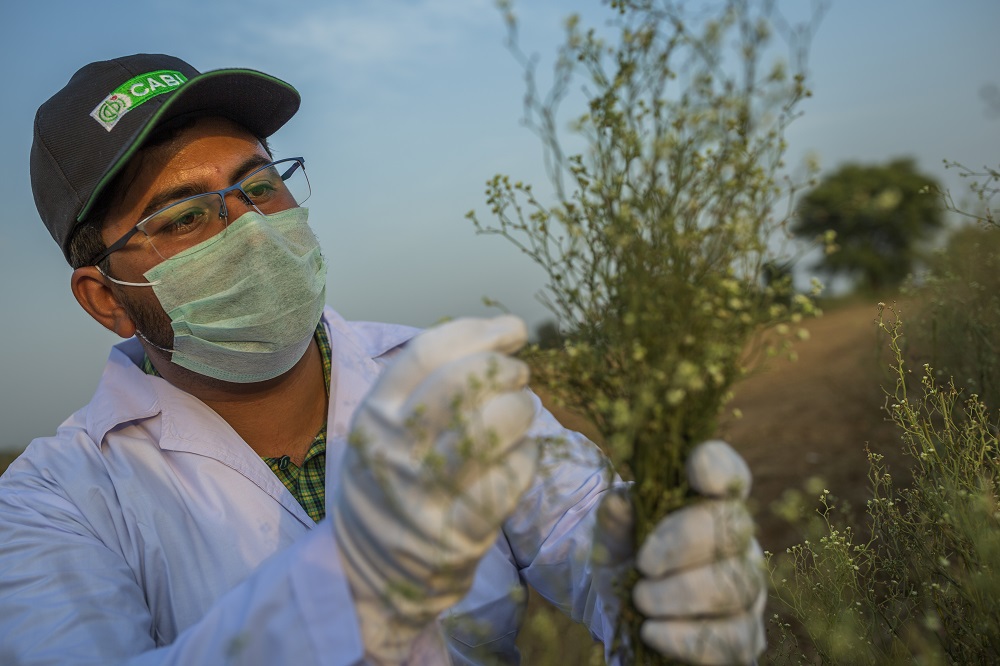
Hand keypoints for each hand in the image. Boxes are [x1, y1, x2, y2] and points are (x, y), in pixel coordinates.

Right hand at [331, 316, 539, 663]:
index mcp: (374, 416)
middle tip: (519, 376)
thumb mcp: (383, 428)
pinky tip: (520, 455)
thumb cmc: (389, 483)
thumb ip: (427, 384)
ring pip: (491, 428)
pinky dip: (525, 457)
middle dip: (505, 369)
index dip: (480, 332)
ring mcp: (425, 493)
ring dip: (521, 410)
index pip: (428, 353)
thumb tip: (504, 334)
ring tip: (522, 412)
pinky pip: (510, 477)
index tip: (513, 331)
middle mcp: (395, 450)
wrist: (368, 573)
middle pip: (463, 383)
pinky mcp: (458, 532)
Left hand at [596, 440, 765, 665]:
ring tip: (640, 600)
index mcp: (708, 504)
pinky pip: (731, 639)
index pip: (727, 472)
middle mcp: (737, 542)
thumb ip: (615, 521)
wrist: (622, 618)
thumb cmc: (625, 564)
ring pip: (734, 586)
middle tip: (642, 564)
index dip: (719, 466)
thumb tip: (619, 503)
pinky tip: (652, 632)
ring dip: (680, 594)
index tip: (696, 471)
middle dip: (682, 543)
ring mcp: (746, 589)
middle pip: (734, 528)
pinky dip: (685, 638)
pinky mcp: (744, 637)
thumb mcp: (611, 540)